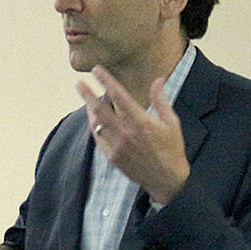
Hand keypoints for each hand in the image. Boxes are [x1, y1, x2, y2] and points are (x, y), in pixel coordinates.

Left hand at [79, 66, 189, 203]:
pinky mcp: (113, 157)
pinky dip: (95, 127)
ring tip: (86, 100)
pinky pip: (99, 139)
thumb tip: (158, 80)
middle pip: (100, 110)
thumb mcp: (171, 122)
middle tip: (79, 84)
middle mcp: (126, 133)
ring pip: (97, 124)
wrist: (167, 179)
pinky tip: (94, 120)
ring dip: (89, 111)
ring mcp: (118, 146)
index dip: (106, 81)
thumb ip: (161, 100)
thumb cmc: (172, 149)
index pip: (119, 96)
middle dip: (87, 95)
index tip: (97, 70)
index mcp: (141, 121)